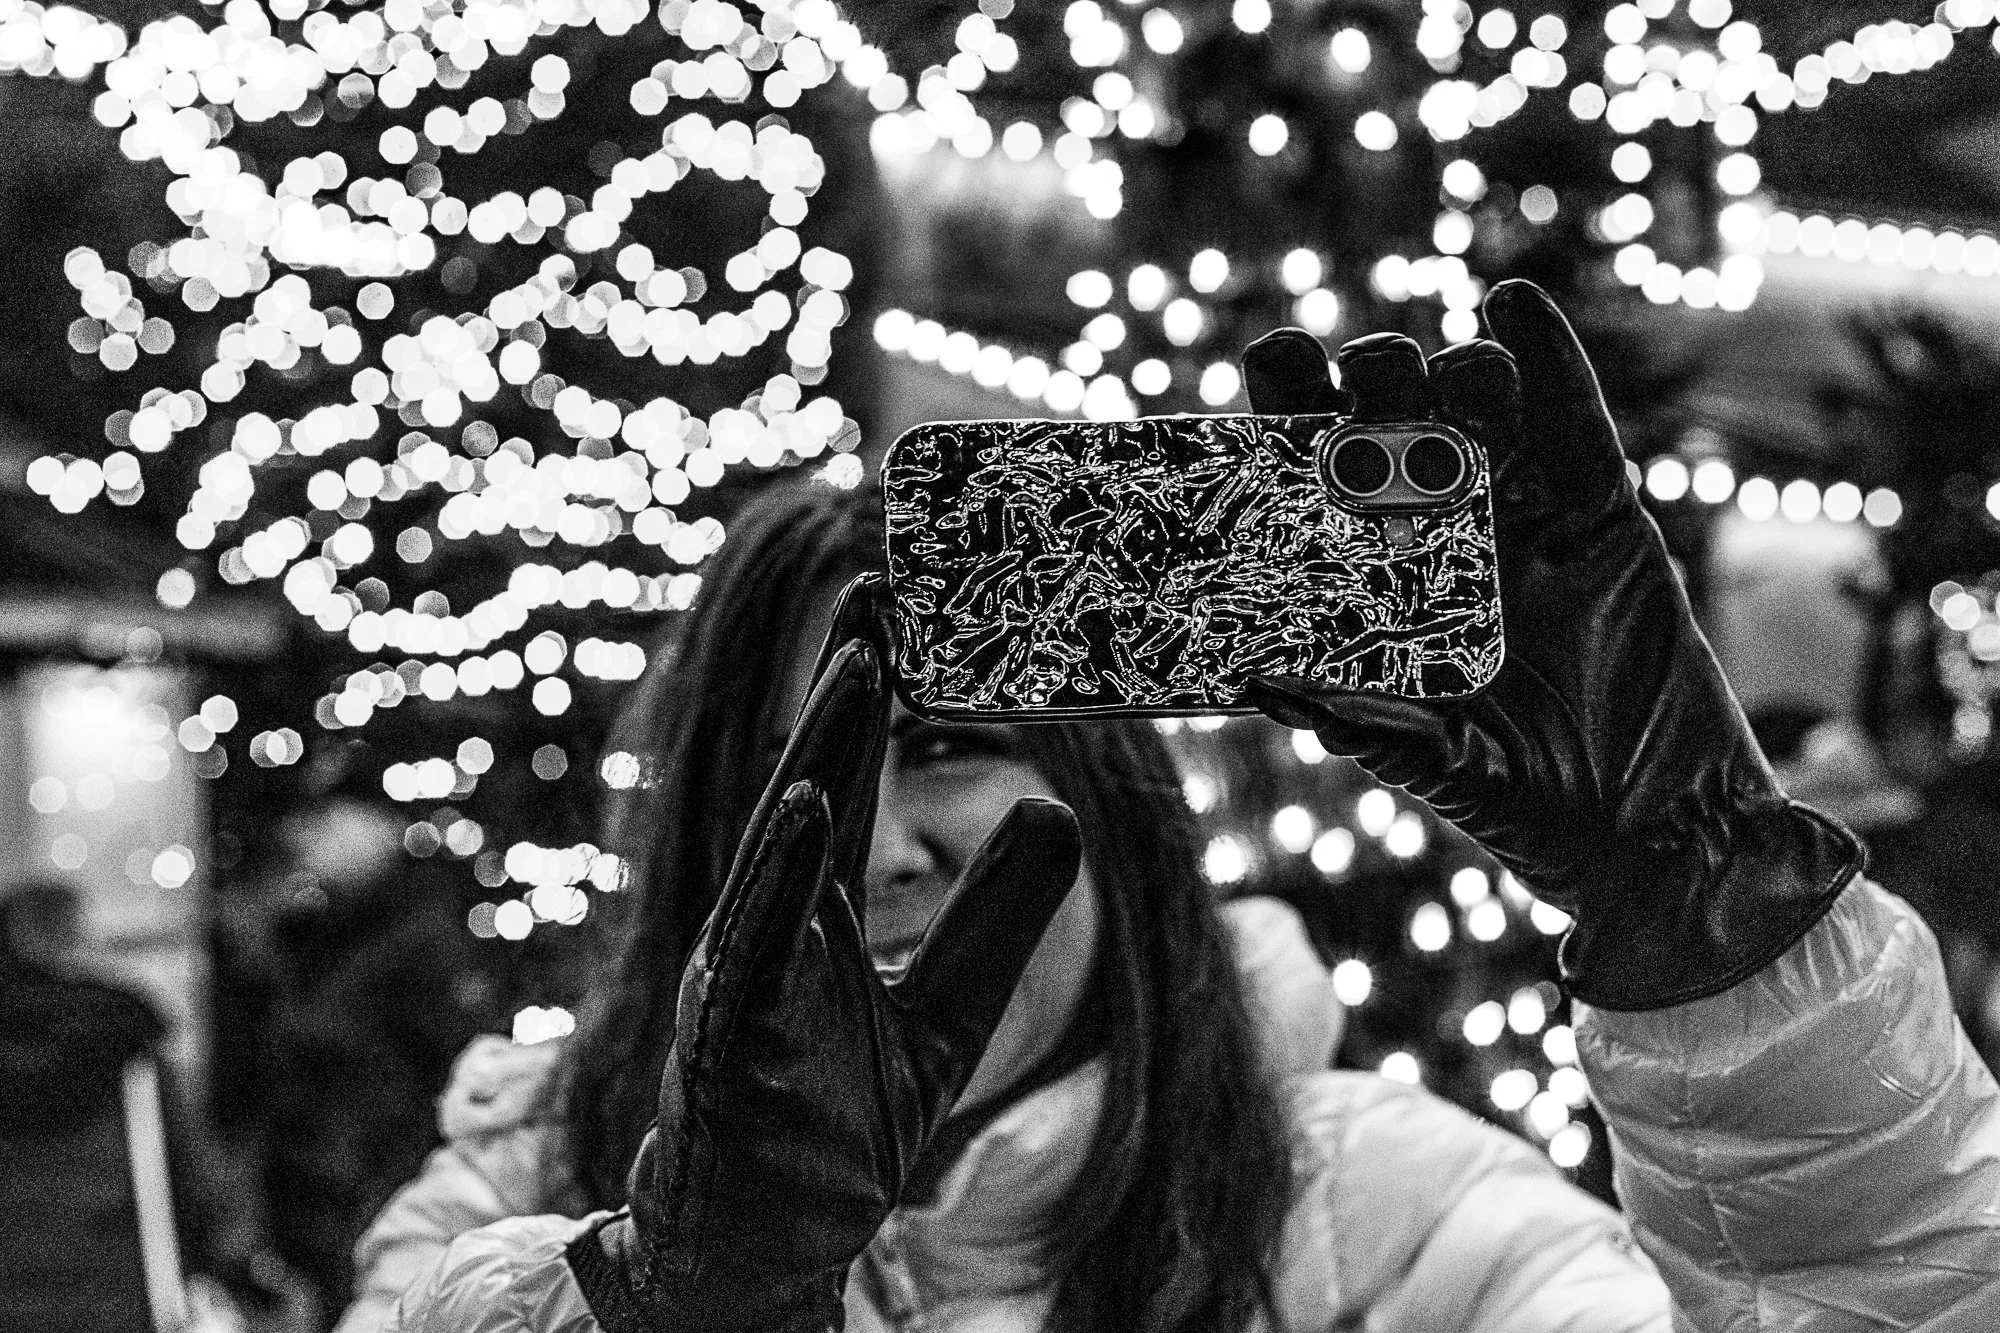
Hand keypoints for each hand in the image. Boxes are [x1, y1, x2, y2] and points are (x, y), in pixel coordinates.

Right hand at [568, 576, 1083, 1329]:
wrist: (764, 1247)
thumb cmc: (836, 1129)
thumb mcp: (947, 1015)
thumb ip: (996, 921)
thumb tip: (1059, 814)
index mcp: (814, 912)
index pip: (848, 783)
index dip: (873, 700)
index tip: (901, 611)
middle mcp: (771, 923)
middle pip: (813, 782)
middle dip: (845, 689)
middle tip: (879, 591)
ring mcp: (744, 972)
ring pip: (781, 843)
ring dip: (820, 752)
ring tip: (860, 666)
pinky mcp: (730, 1033)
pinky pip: (754, 941)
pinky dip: (779, 873)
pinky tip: (810, 803)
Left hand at [1240, 280, 1861, 1010]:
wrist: (1652, 831)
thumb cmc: (1526, 807)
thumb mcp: (1431, 762)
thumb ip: (1360, 722)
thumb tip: (1259, 687)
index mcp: (1380, 585)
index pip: (1320, 485)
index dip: (1291, 421)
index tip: (1271, 369)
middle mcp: (1441, 538)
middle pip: (1394, 427)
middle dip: (1373, 384)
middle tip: (1365, 376)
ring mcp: (1524, 520)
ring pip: (1480, 412)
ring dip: (1455, 372)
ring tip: (1446, 368)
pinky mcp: (1604, 516)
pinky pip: (1576, 424)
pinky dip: (1551, 361)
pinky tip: (1514, 301)